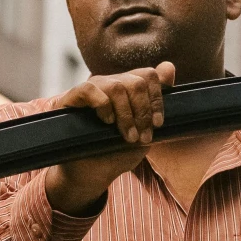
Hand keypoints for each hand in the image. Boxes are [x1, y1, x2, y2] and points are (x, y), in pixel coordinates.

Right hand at [45, 61, 174, 214]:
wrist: (91, 174)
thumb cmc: (117, 153)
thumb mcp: (143, 132)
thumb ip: (155, 103)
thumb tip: (169, 67)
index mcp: (128, 89)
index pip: (148, 75)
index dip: (157, 99)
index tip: (158, 124)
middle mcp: (110, 84)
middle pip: (136, 81)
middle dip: (143, 112)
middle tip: (141, 137)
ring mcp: (92, 89)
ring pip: (116, 86)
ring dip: (126, 115)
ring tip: (127, 136)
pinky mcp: (71, 98)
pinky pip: (89, 89)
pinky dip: (102, 105)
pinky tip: (107, 121)